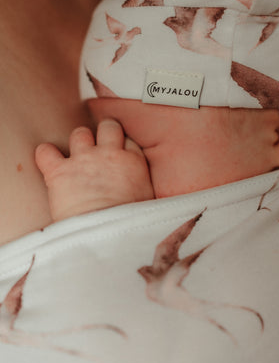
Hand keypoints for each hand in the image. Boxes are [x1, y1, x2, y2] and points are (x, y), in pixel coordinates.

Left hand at [36, 119, 153, 221]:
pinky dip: (45, 155)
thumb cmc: (130, 225)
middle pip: (108, 127)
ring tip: (77, 157)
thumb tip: (139, 190)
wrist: (106, 235)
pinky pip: (46, 152)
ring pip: (79, 134)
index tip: (119, 156)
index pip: (129, 141)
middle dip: (103, 133)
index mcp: (134, 162)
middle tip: (99, 148)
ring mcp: (83, 160)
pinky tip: (48, 161)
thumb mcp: (149, 201)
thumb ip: (142, 186)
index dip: (122, 147)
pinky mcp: (59, 172)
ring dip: (78, 143)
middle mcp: (109, 154)